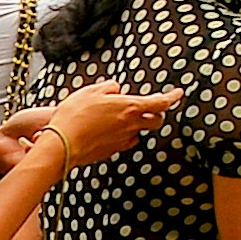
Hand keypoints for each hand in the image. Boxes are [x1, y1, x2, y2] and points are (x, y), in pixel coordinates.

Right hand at [2, 79, 169, 172]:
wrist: (62, 144)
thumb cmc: (74, 116)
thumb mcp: (90, 91)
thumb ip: (108, 88)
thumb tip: (116, 90)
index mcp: (129, 107)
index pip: (160, 102)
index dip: (172, 97)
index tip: (178, 93)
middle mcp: (130, 125)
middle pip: (156, 120)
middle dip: (156, 114)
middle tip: (149, 108)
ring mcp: (122, 140)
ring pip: (140, 132)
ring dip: (138, 125)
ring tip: (122, 118)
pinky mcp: (113, 151)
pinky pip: (125, 142)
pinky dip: (124, 135)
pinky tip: (111, 131)